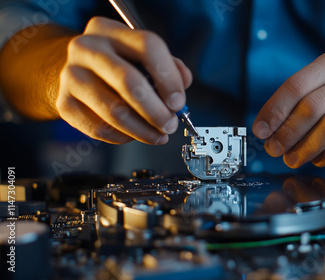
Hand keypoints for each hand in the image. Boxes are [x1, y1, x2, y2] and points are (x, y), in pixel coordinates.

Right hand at [57, 17, 191, 143]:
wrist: (76, 72)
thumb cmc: (117, 64)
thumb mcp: (141, 54)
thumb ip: (168, 65)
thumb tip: (183, 82)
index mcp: (109, 30)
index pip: (147, 46)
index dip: (169, 78)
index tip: (179, 102)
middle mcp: (86, 49)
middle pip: (129, 82)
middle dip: (156, 110)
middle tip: (170, 124)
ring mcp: (71, 76)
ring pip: (114, 111)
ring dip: (143, 130)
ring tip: (158, 135)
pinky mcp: (64, 105)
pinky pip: (100, 128)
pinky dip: (123, 137)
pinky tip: (134, 134)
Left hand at [252, 45, 324, 167]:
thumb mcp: (323, 92)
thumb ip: (295, 105)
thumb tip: (264, 129)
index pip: (298, 84)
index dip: (275, 110)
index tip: (260, 132)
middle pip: (314, 105)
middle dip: (288, 132)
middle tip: (275, 150)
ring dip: (307, 147)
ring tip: (293, 158)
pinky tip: (319, 159)